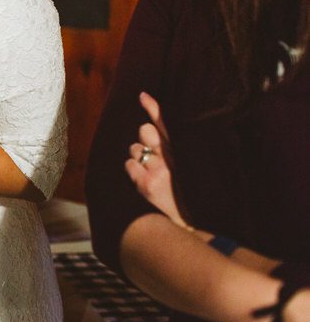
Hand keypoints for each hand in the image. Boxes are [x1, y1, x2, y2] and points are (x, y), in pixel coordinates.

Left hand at [124, 92, 190, 228]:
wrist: (193, 225)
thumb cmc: (191, 196)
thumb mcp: (191, 169)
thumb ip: (176, 151)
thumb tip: (154, 136)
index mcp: (185, 152)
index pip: (167, 124)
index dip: (153, 108)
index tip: (142, 95)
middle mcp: (172, 158)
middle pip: (144, 131)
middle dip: (144, 140)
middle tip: (152, 155)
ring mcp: (158, 170)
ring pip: (134, 148)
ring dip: (138, 157)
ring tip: (151, 172)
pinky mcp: (146, 183)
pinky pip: (128, 165)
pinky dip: (132, 171)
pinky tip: (143, 181)